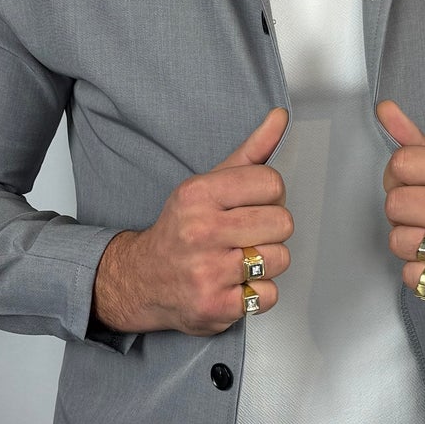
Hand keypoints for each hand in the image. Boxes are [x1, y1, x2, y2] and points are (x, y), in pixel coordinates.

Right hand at [91, 108, 292, 335]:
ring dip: (266, 262)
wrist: (142, 279)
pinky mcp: (216, 306)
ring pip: (280, 259)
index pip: (272, 183)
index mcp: (198, 194)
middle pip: (282, 222)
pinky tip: (236, 283)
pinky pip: (270, 294)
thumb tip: (281, 117)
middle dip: (271, 229)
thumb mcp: (208, 184)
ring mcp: (208, 272)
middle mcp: (201, 232)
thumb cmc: (182, 229)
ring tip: (240, 259)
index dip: (270, 196)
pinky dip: (258, 292)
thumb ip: (251, 152)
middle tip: (247, 235)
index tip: (251, 205)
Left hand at [376, 99, 424, 315]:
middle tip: (422, 219)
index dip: (397, 178)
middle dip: (400, 215)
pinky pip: (411, 275)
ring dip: (408, 247)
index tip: (413, 188)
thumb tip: (384, 108)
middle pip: (395, 204)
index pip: (402, 163)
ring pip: (399, 241)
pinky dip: (418, 275)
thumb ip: (415, 141)